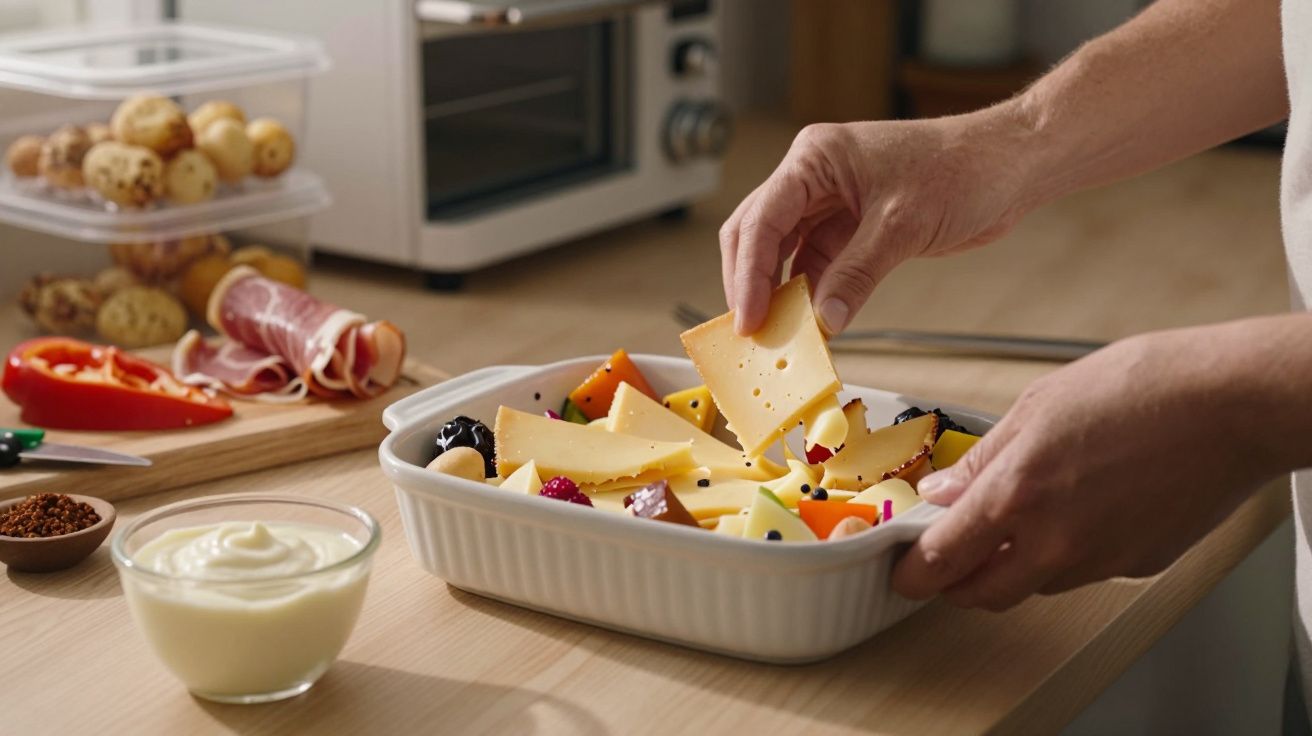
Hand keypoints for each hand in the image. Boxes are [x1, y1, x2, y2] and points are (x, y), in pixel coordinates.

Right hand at [720, 112, 1038, 334]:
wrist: (1011, 164)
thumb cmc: (963, 169)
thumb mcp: (903, 225)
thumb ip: (857, 273)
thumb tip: (824, 320)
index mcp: (816, 157)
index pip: (763, 218)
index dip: (749, 272)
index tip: (749, 318)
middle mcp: (813, 176)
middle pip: (757, 233)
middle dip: (750, 283)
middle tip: (752, 332)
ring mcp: (830, 202)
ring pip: (781, 251)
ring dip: (776, 291)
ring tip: (775, 334)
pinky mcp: (850, 226)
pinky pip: (814, 263)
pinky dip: (808, 293)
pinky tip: (807, 322)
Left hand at [890, 324, 1291, 610]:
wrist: (1232, 404)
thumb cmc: (1142, 388)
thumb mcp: (1039, 405)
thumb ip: (984, 459)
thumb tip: (943, 492)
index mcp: (1017, 496)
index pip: (942, 562)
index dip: (912, 573)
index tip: (901, 569)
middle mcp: (1054, 542)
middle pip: (982, 594)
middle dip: (955, 583)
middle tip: (948, 555)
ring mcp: (1100, 561)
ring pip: (1034, 584)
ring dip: (1013, 565)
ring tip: (1022, 515)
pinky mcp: (1138, 564)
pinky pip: (1083, 571)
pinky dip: (1066, 552)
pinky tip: (1082, 506)